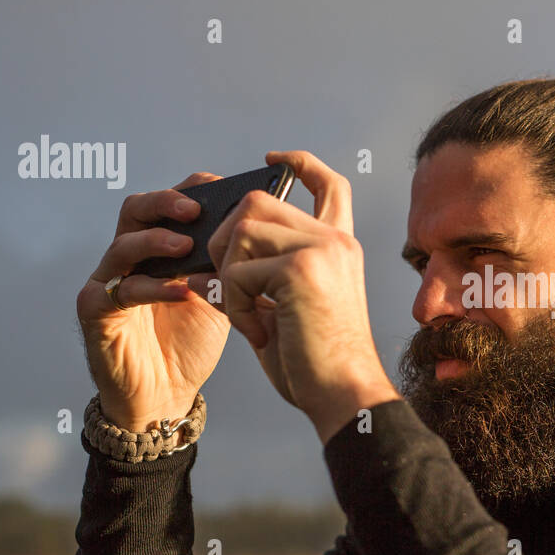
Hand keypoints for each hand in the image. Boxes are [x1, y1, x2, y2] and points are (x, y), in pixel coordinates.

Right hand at [76, 173, 231, 430]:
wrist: (165, 394)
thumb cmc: (189, 343)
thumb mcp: (218, 295)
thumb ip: (227, 264)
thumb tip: (257, 230)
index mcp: (158, 247)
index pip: (168, 203)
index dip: (192, 191)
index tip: (223, 189)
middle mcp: (129, 257)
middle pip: (138, 209)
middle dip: (167, 202)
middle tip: (196, 209)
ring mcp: (108, 282)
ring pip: (123, 244)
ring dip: (157, 241)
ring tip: (187, 245)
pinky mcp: (95, 311)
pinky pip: (120, 290)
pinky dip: (153, 287)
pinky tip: (181, 291)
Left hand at [206, 150, 398, 442]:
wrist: (345, 396)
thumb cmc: (317, 363)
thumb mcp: (291, 306)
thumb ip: (264, 272)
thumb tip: (210, 255)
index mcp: (340, 247)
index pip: (328, 184)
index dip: (300, 163)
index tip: (273, 158)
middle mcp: (335, 240)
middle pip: (258, 202)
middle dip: (226, 238)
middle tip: (227, 284)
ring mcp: (320, 250)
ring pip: (241, 231)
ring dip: (227, 276)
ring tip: (247, 316)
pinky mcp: (300, 270)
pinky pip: (236, 272)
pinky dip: (232, 305)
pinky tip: (258, 333)